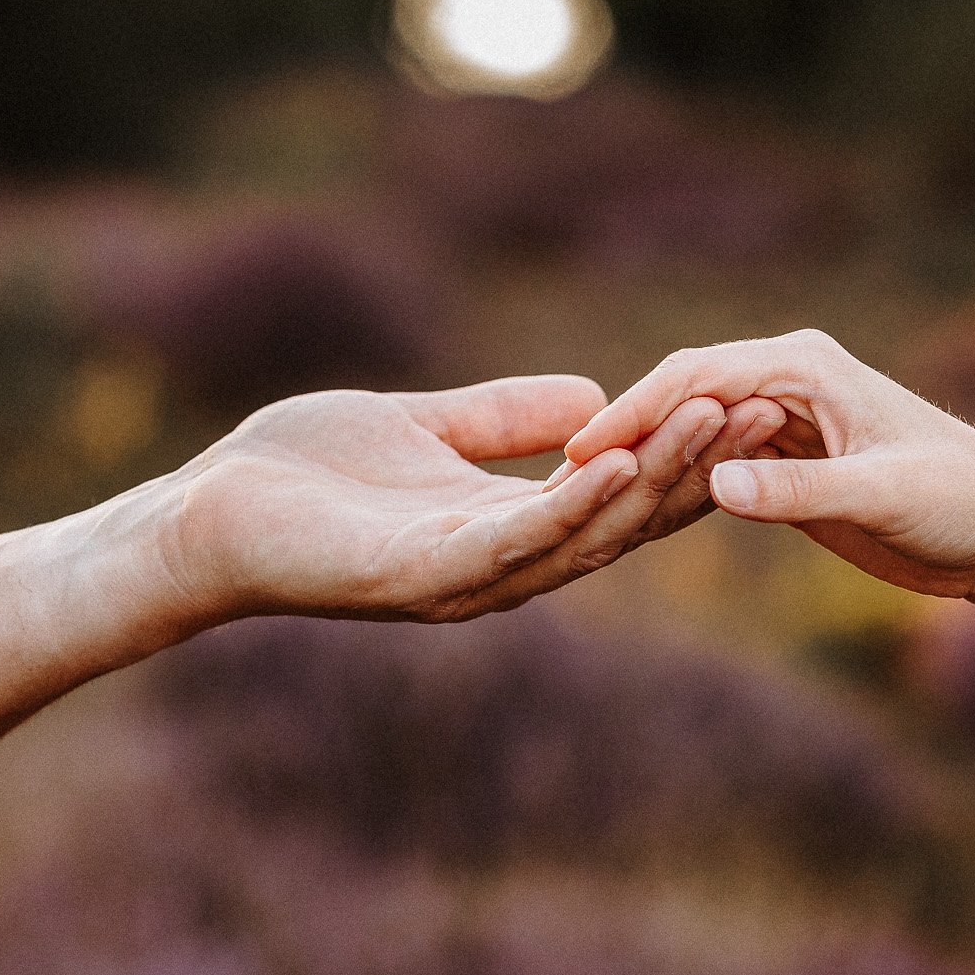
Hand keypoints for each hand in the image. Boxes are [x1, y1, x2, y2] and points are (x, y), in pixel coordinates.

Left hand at [168, 375, 783, 623]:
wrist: (205, 519)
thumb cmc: (300, 475)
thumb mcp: (422, 425)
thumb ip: (502, 416)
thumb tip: (591, 397)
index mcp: (505, 529)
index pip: (619, 491)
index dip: (687, 450)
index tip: (751, 396)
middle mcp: (501, 566)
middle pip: (625, 516)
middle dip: (697, 462)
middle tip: (769, 407)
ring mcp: (464, 579)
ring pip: (585, 529)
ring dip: (655, 476)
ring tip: (716, 417)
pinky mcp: (418, 576)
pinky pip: (512, 539)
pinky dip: (570, 503)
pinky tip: (617, 458)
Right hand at [562, 330, 974, 598]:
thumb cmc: (960, 503)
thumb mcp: (878, 498)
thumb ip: (796, 493)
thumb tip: (716, 485)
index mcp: (804, 367)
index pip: (694, 378)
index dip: (632, 414)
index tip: (579, 454)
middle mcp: (788, 383)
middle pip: (680, 397)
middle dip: (622, 433)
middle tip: (557, 479)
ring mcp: (785, 422)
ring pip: (691, 430)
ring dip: (641, 458)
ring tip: (576, 497)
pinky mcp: (788, 464)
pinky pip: (712, 463)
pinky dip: (671, 482)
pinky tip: (629, 512)